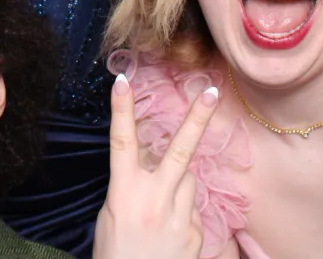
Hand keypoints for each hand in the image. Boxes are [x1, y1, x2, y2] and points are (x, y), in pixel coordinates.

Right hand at [94, 73, 217, 258]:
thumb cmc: (116, 253)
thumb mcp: (112, 216)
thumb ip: (131, 187)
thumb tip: (151, 166)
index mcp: (125, 193)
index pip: (122, 143)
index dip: (122, 110)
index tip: (123, 81)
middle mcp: (155, 200)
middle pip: (179, 151)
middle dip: (196, 119)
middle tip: (211, 92)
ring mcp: (179, 217)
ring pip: (188, 180)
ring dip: (178, 184)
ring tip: (160, 212)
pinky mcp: (196, 233)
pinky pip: (193, 208)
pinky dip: (184, 213)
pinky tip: (169, 234)